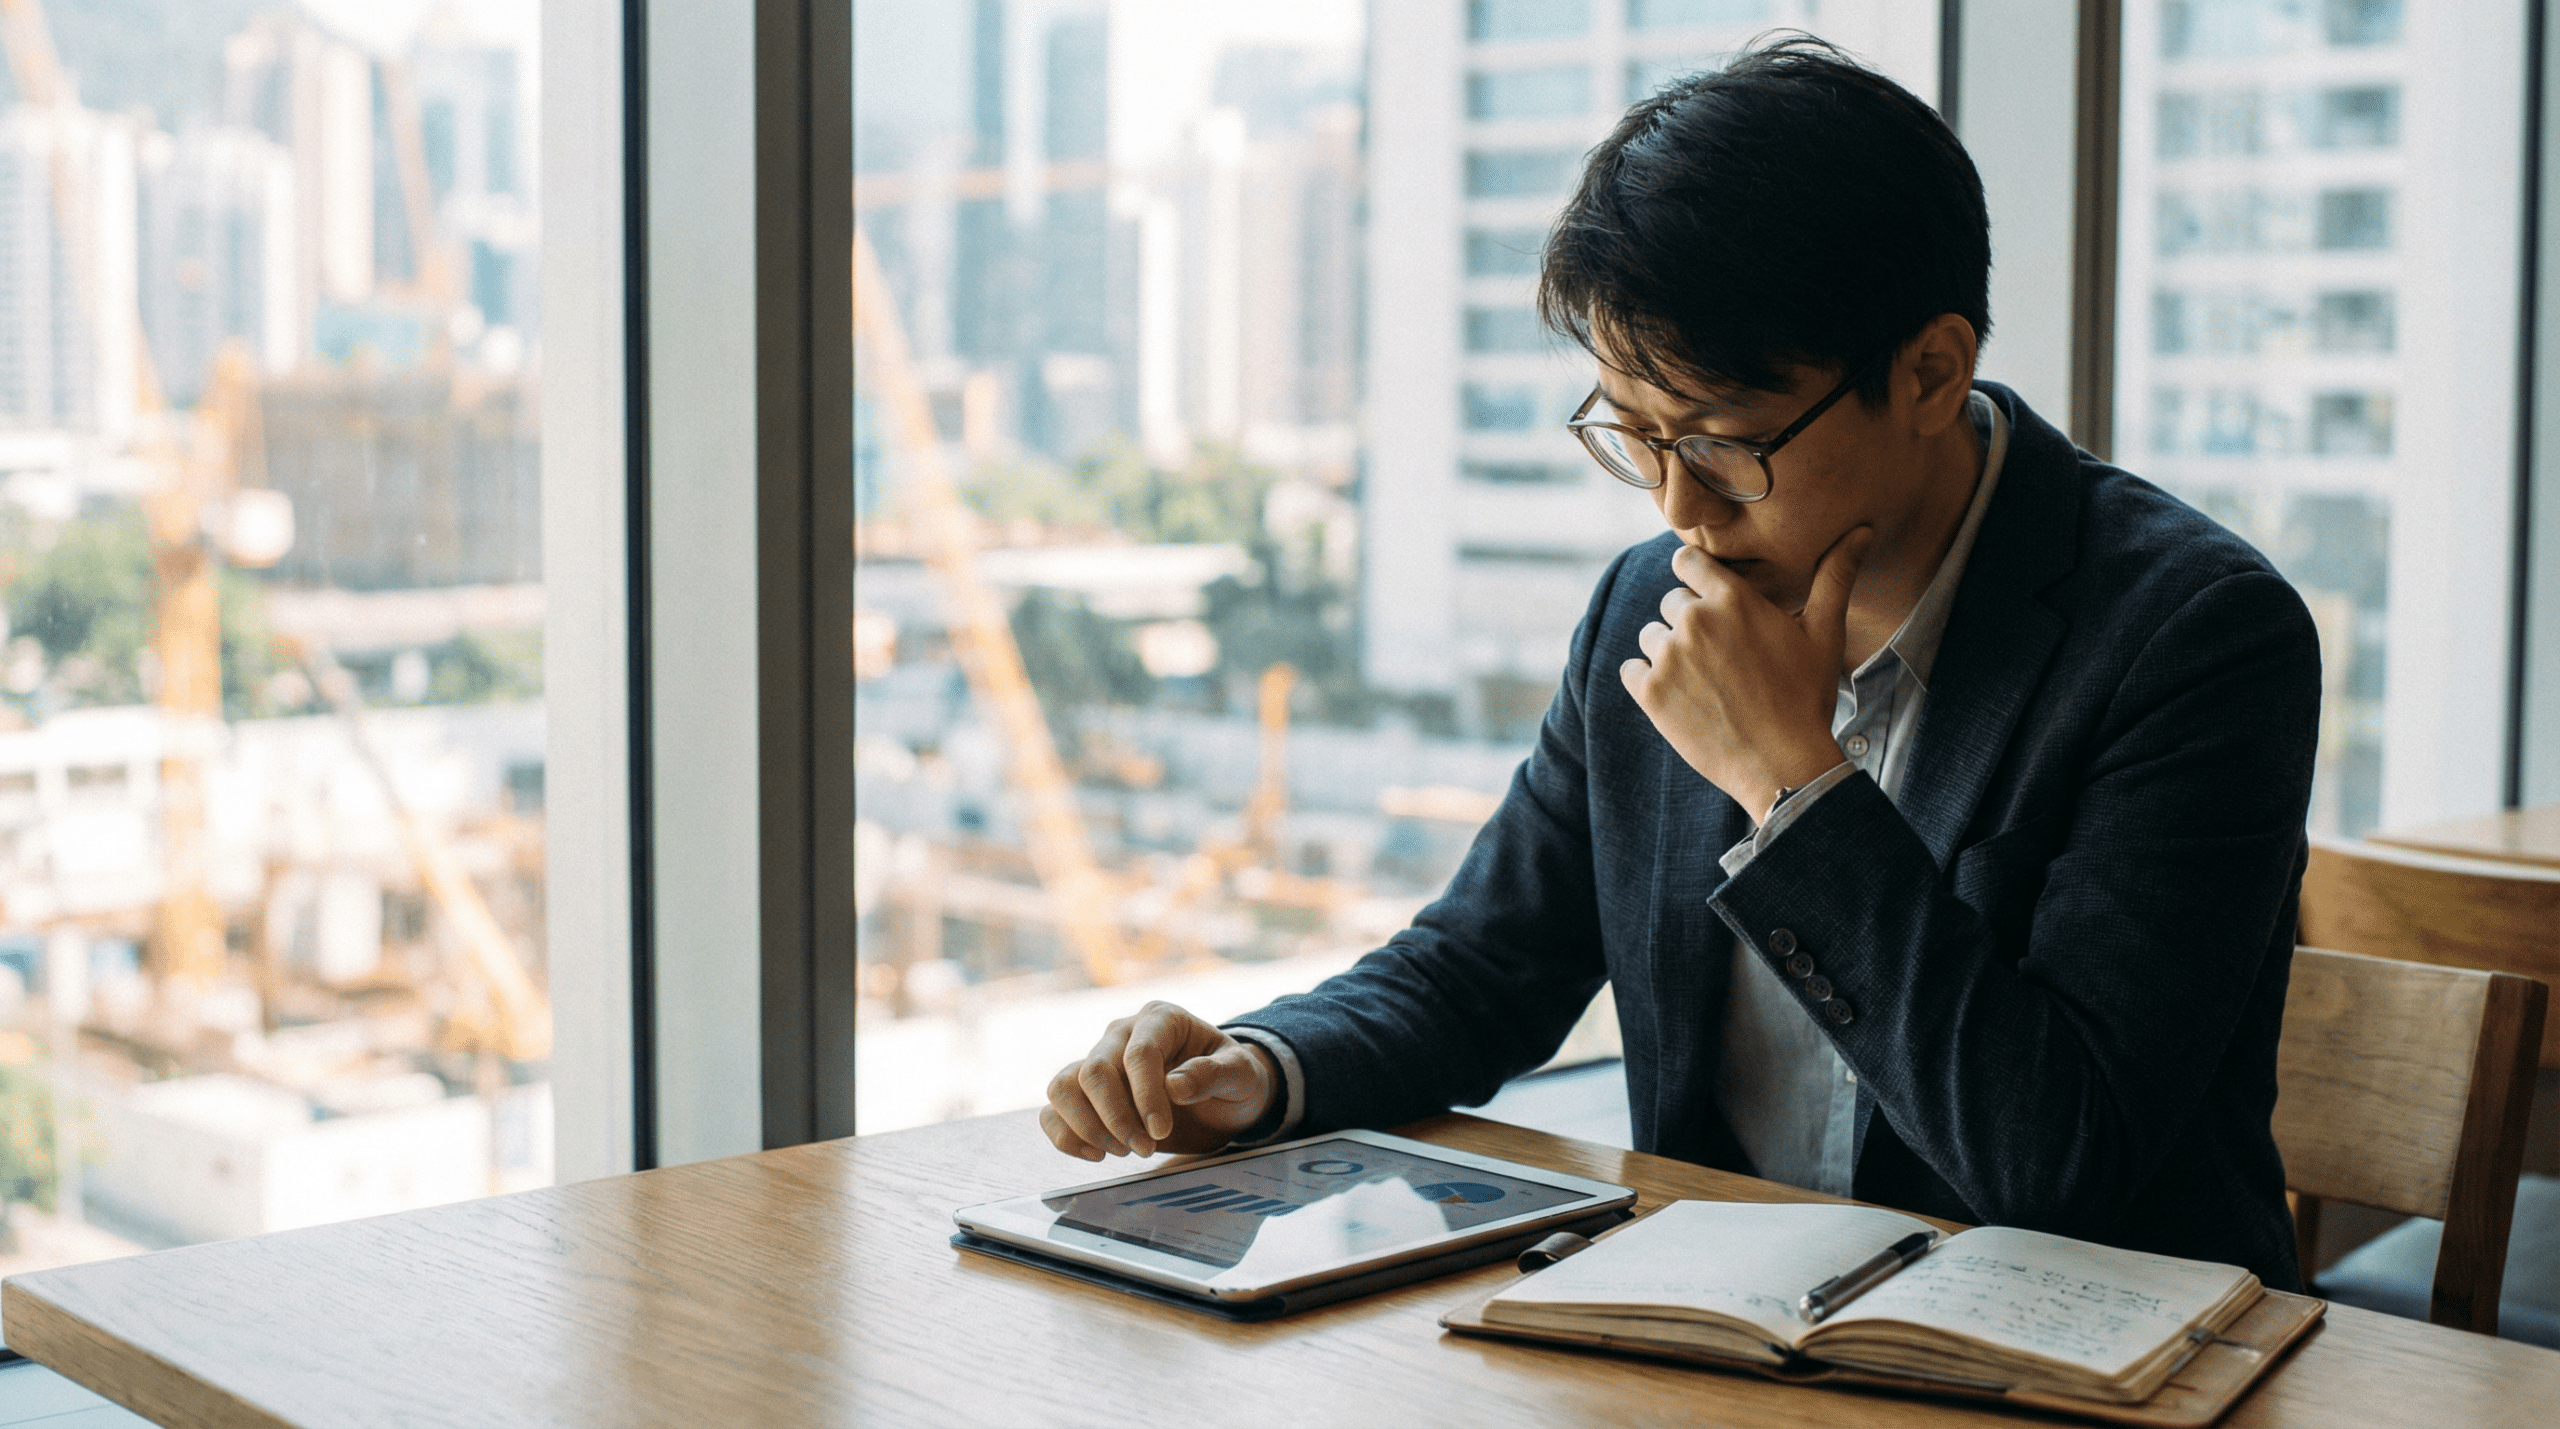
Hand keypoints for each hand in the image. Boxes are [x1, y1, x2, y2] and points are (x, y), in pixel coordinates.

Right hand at [1040, 1002, 1277, 1160]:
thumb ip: (1213, 1074)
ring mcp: (1098, 1060)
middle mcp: (1122, 1033)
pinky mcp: (1085, 1093)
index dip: (1145, 1095)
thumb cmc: (1232, 1081)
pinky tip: (1096, 1154)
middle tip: (1146, 1149)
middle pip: (1095, 1070)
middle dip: (1117, 1118)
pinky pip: (1053, 1109)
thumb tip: (1175, 1086)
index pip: (1139, 1053)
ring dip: (1088, 1127)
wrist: (1221, 1101)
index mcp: (1161, 1019)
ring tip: (1123, 1151)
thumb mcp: (1240, 1075)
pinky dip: (1065, 1135)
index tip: (1161, 1131)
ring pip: (1064, 1085)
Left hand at [1622, 528, 1873, 820]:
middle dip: (1691, 624)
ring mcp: (1669, 656)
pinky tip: (1681, 699)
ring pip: (1651, 636)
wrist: (1783, 765)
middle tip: (1723, 659)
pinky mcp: (1649, 691)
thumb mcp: (1825, 634)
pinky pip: (1631, 670)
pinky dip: (1648, 682)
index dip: (1695, 579)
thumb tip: (1863, 529)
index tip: (1709, 600)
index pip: (1685, 560)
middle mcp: (1695, 620)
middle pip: (1672, 602)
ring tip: (1706, 682)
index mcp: (1733, 598)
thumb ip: (1834, 577)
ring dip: (1670, 653)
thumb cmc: (1807, 697)